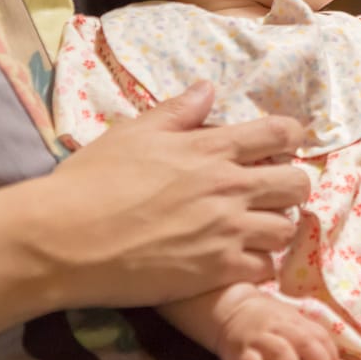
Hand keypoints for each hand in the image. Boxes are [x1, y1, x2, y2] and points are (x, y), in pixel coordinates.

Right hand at [31, 84, 315, 306]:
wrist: (62, 239)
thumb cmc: (90, 181)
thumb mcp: (133, 132)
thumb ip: (178, 111)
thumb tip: (208, 88)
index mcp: (210, 148)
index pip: (279, 132)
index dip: (291, 137)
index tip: (283, 146)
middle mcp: (229, 187)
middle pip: (297, 183)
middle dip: (291, 185)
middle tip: (269, 194)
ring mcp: (227, 231)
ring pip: (288, 227)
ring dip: (275, 226)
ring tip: (254, 229)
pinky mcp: (218, 271)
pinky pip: (266, 266)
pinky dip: (258, 263)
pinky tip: (238, 260)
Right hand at [210, 286, 340, 359]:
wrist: (228, 310)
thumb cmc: (266, 321)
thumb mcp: (289, 321)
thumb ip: (307, 337)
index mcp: (295, 321)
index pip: (321, 335)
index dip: (330, 355)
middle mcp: (280, 328)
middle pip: (306, 343)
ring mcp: (260, 340)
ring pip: (283, 354)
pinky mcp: (241, 354)